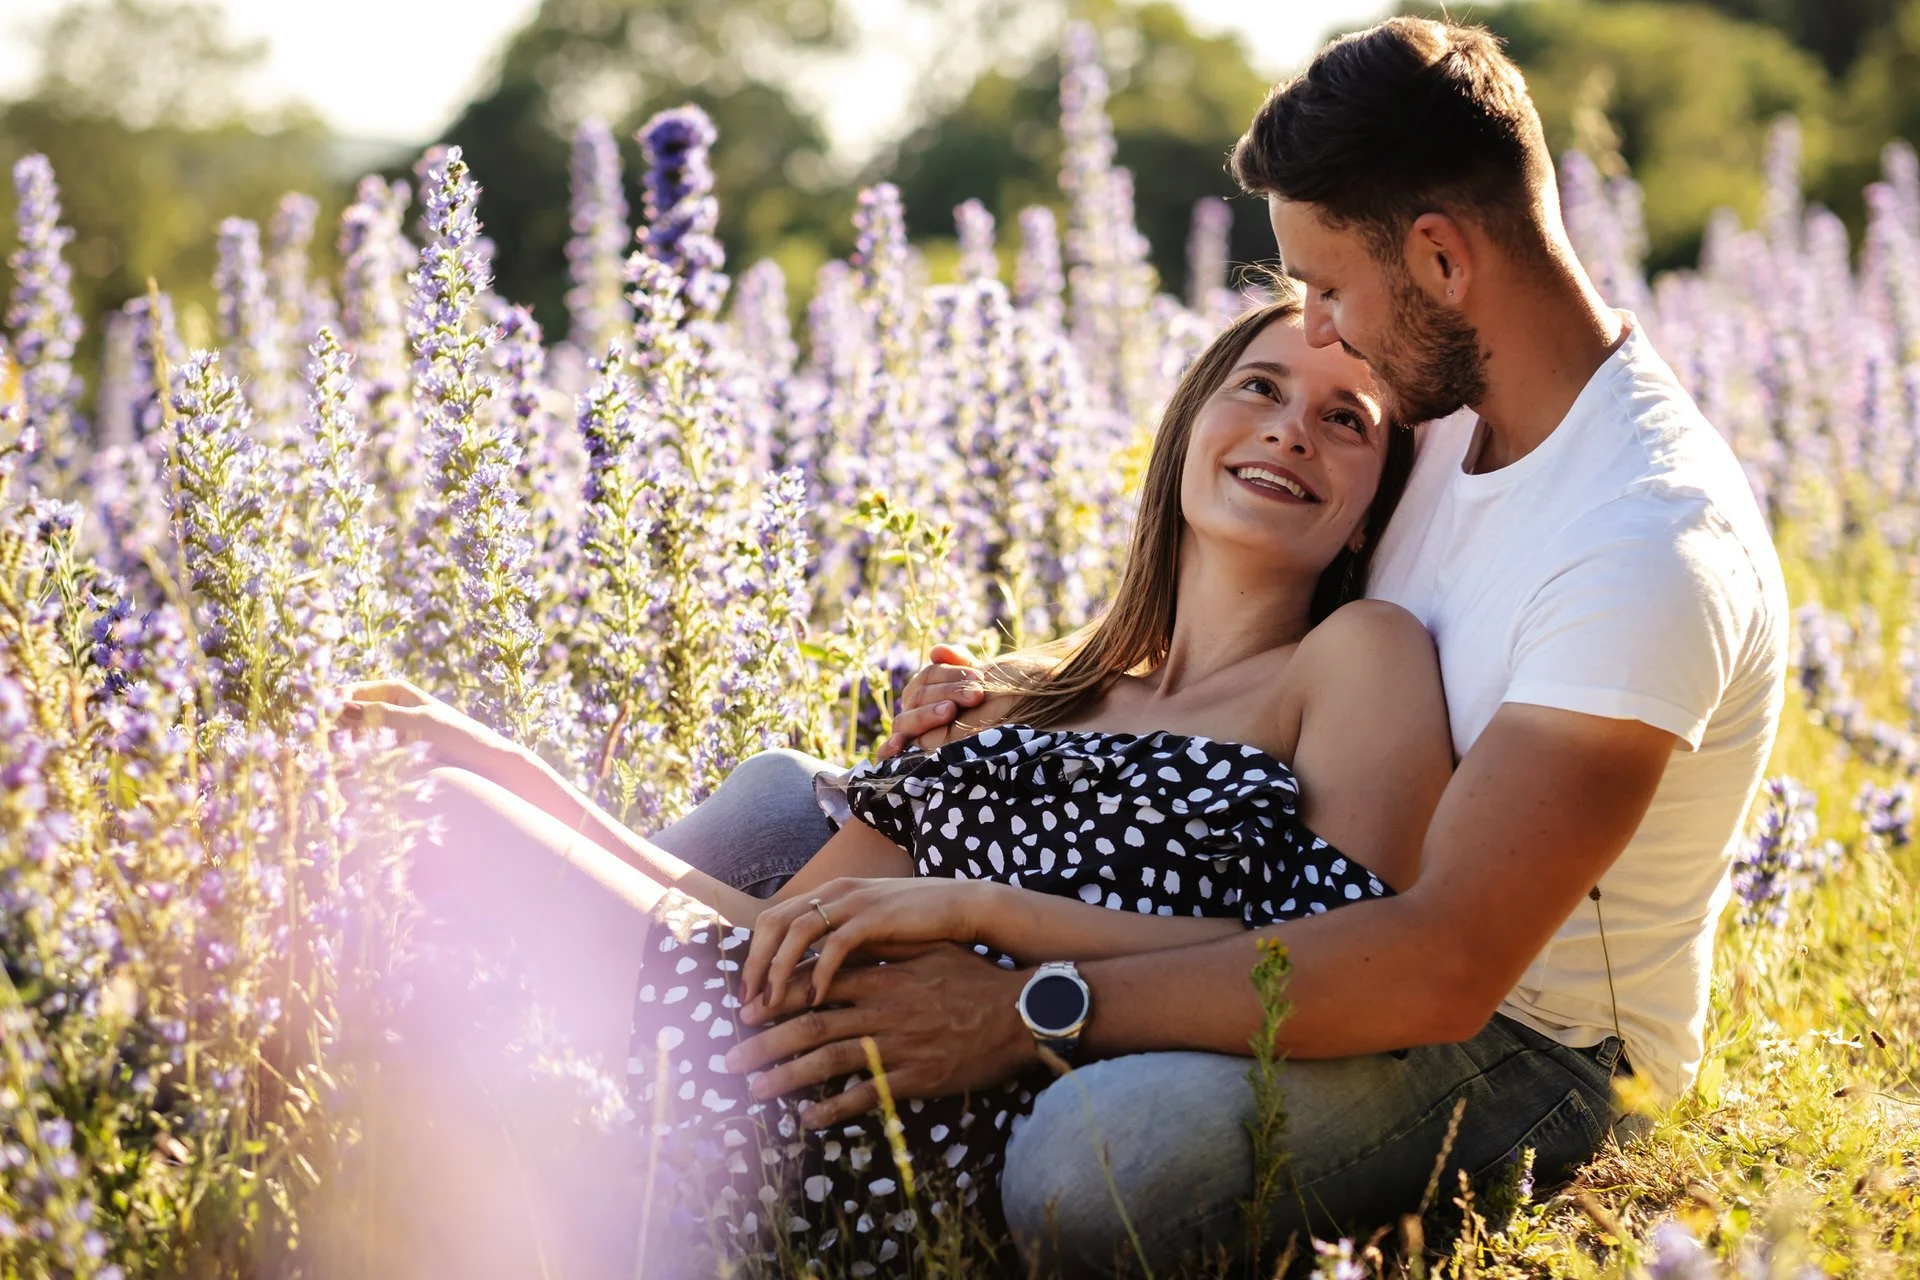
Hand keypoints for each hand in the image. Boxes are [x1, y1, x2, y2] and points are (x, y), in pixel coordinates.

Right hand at [337, 679, 523, 779]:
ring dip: (341, 751)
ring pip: (351, 738)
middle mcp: (385, 707)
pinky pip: (364, 757)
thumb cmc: (456, 735)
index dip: (331, 705)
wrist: (483, 762)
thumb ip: (381, 716)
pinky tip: (347, 778)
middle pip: (346, 715)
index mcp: (392, 690)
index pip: (350, 692)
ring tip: (336, 767)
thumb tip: (341, 707)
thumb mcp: (418, 723)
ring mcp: (386, 731)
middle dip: (333, 731)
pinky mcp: (389, 755)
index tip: (319, 724)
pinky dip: (354, 765)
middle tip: (325, 750)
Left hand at [725, 942, 1036, 1128]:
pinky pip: (865, 1096)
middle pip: (808, 1025)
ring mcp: (897, 1045)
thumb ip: (887, 952)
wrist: (1020, 1012)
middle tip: (729, 1061)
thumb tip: (848, 949)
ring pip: (826, 1061)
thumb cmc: (975, 978)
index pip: (814, 985)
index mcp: (881, 977)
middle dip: (762, 1043)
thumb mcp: (929, 952)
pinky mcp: (915, 1078)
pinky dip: (832, 1109)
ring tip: (753, 1090)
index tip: (745, 1014)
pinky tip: (807, 1119)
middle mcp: (881, 1010)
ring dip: (784, 1077)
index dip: (774, 1000)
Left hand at [742, 877, 994, 1008]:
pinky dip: (820, 972)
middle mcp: (836, 892)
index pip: (774, 919)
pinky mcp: (876, 917)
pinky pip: (835, 944)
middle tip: (747, 1005)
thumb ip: (839, 944)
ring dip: (778, 972)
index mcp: (831, 894)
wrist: (965, 908)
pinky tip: (816, 1001)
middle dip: (756, 966)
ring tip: (771, 1007)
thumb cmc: (921, 926)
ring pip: (796, 933)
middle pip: (774, 923)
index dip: (755, 956)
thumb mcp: (871, 930)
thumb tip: (806, 978)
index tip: (747, 993)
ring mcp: (855, 902)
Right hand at [876, 644, 985, 759]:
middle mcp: (913, 709)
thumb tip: (936, 650)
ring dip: (926, 714)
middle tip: (976, 695)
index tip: (979, 679)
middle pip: (920, 696)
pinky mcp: (903, 756)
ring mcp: (907, 732)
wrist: (997, 737)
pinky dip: (887, 749)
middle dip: (949, 692)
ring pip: (905, 720)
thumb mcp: (975, 683)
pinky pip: (886, 753)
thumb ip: (959, 662)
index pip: (930, 676)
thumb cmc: (984, 709)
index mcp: (926, 689)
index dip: (953, 675)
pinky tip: (897, 746)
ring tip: (950, 711)